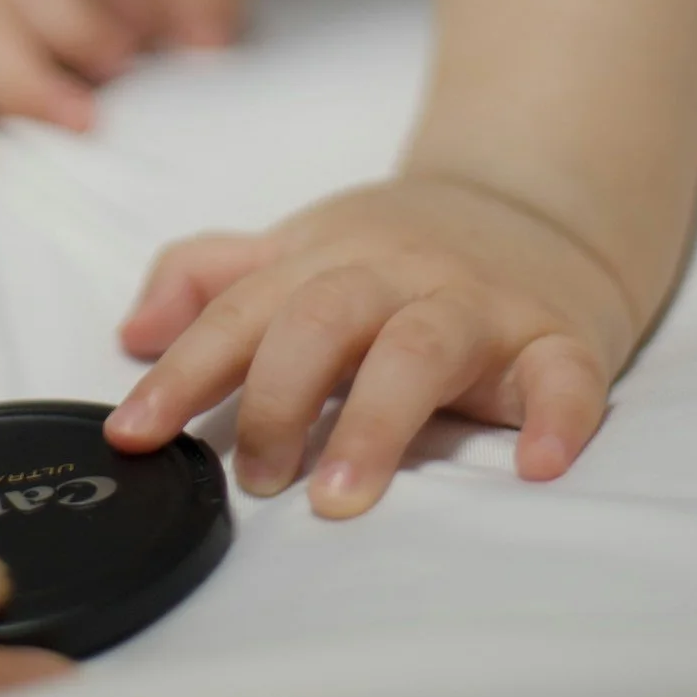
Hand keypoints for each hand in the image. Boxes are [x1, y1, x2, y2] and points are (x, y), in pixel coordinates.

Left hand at [106, 175, 640, 516]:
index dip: (182, 371)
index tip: (134, 434)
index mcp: (329, 260)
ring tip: (339, 495)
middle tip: (255, 479)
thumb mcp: (301, 248)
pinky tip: (536, 465)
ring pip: (423, 347)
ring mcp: (480, 306)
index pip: (242, 312)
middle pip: (325, 318)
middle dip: (279, 396)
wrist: (539, 201)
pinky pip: (564, 375)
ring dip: (377, 420)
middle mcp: (398, 276)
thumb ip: (212, 281)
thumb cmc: (401, 248)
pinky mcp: (559, 339)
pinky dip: (556, 417)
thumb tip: (132, 332)